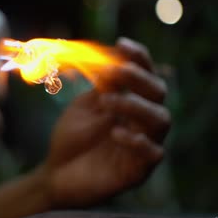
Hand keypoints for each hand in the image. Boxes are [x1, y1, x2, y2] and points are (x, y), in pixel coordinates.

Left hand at [42, 37, 169, 207]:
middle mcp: (143, 120)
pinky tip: (116, 132)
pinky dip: (138, 141)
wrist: (56, 173)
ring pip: (161, 120)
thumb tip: (115, 59)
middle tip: (113, 72)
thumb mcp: (84, 106)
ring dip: (135, 105)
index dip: (138, 57)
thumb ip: (102, 87)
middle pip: (158, 93)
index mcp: (132, 101)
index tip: (121, 44)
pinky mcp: (139, 170)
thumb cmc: (72, 137)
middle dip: (137, 78)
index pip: (145, 74)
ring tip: (107, 101)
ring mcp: (145, 145)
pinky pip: (154, 154)